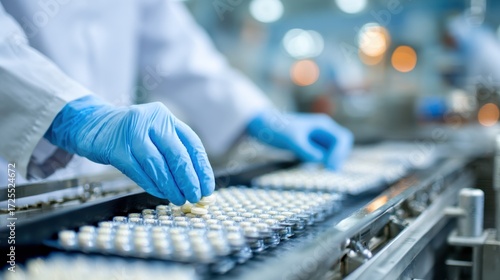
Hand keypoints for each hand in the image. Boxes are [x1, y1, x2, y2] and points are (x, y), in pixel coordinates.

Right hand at [45, 95, 214, 204]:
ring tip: (180, 199)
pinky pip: (139, 172)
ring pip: (158, 165)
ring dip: (171, 187)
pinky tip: (161, 194)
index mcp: (166, 117)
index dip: (202, 168)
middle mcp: (152, 121)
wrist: (91, 123)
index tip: (208, 187)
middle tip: (196, 196)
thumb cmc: (128, 134)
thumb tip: (195, 181)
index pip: (192, 144)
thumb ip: (172, 152)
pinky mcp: (117, 148)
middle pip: (177, 155)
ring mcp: (132, 133)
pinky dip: (153, 186)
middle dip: (189, 180)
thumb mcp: (154, 133)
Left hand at [247, 111, 352, 168]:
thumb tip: (319, 160)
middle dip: (338, 157)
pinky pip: (323, 156)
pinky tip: (312, 168)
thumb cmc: (276, 128)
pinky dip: (321, 162)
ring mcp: (318, 138)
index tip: (330, 167)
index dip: (339, 154)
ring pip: (333, 152)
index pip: (342, 139)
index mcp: (322, 125)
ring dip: (330, 161)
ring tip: (322, 171)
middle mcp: (323, 131)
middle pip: (341, 145)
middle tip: (329, 171)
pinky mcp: (311, 146)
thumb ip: (305, 149)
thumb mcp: (291, 139)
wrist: (262, 125)